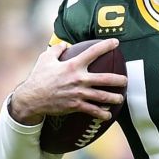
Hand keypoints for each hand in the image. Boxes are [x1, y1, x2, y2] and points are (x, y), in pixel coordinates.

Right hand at [6, 40, 127, 125]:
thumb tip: (64, 44)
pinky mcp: (76, 105)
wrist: (32, 98)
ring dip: (114, 98)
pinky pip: (92, 110)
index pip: (93, 52)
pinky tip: (108, 115)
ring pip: (102, 96)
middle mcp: (79, 79)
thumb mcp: (45, 59)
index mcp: (73, 65)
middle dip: (118, 80)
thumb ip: (57, 49)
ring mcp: (78, 93)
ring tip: (120, 98)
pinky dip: (102, 113)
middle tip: (125, 80)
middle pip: (105, 78)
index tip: (116, 42)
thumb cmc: (38, 77)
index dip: (106, 46)